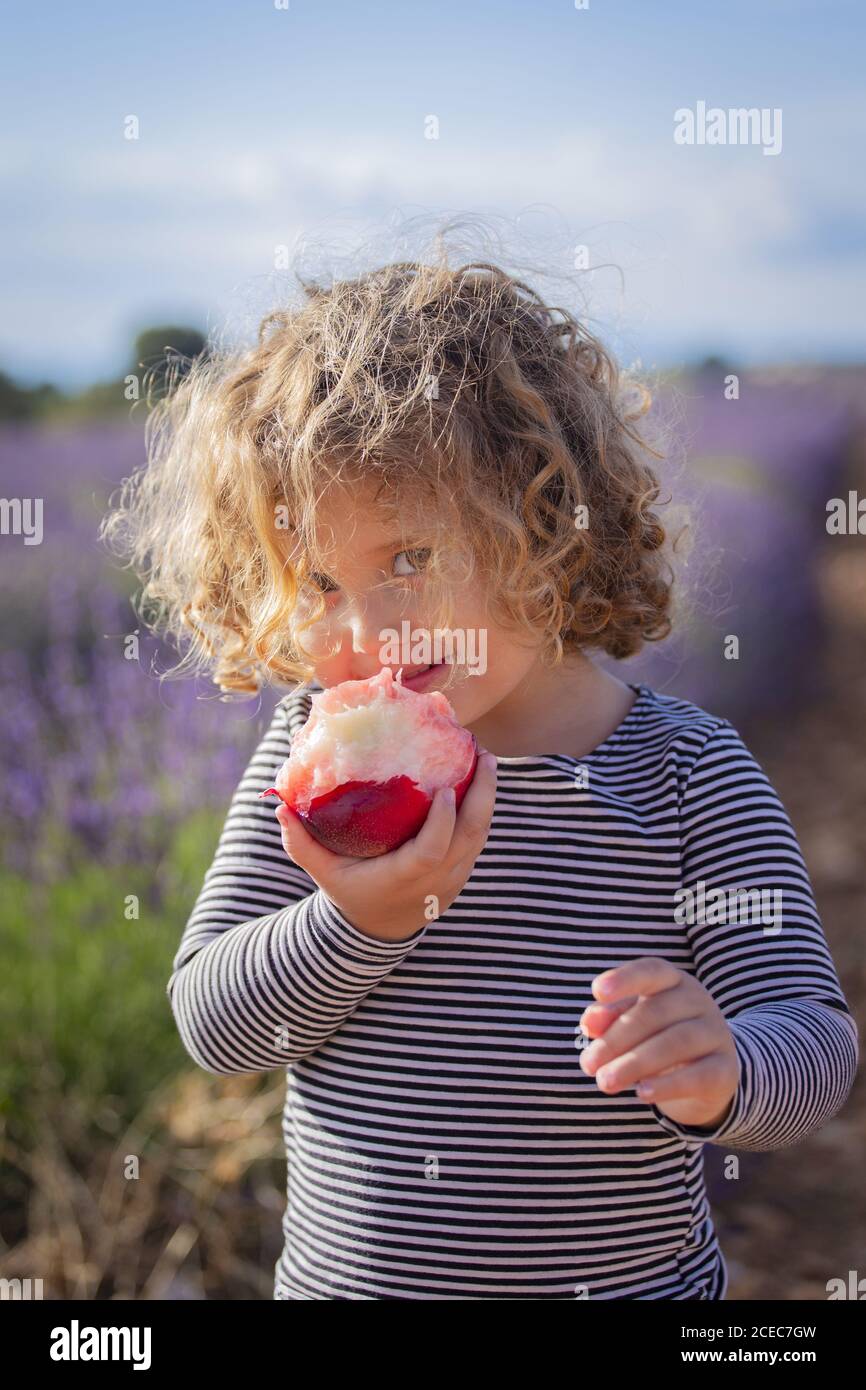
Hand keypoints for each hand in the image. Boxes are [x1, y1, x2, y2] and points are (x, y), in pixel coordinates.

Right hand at [272, 752, 497, 941]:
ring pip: (481, 836)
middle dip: (483, 794)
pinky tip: (479, 780)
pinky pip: (478, 839)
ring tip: (487, 758)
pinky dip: (482, 809)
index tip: (445, 788)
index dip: (444, 820)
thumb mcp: (322, 871)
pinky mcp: (461, 873)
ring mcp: (453, 878)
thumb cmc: (348, 892)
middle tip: (484, 754)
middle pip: (471, 837)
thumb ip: (300, 842)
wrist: (376, 931)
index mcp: (404, 878)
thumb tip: (277, 805)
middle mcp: (435, 880)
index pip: (432, 849)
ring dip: (488, 797)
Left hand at [578, 956, 738, 1129]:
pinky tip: (642, 1093)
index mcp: (672, 981)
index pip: (651, 971)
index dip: (625, 979)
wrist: (706, 1076)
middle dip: (616, 1040)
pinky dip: (667, 1085)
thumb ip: (609, 1019)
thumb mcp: (632, 1025)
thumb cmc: (656, 1039)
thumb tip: (589, 1021)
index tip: (597, 991)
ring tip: (606, 1082)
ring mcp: (716, 1033)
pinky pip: (698, 1075)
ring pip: (675, 1043)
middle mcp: (698, 1001)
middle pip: (655, 1013)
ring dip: (635, 1064)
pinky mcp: (726, 1069)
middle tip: (588, 1065)